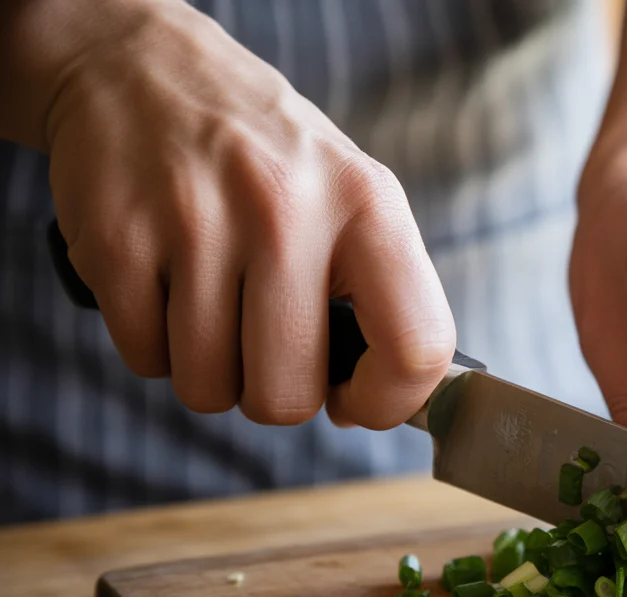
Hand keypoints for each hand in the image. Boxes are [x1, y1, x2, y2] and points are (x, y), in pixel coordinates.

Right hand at [42, 0, 453, 427]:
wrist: (144, 70)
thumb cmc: (267, 159)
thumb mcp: (353, 196)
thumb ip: (384, 293)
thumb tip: (392, 402)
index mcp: (367, 203)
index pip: (416, 346)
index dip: (388, 401)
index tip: (356, 400)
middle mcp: (287, 209)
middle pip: (288, 397)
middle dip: (274, 393)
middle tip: (265, 342)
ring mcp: (196, 222)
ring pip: (209, 388)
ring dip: (209, 369)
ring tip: (212, 302)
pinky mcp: (117, 240)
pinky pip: (146, 361)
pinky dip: (153, 345)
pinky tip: (166, 285)